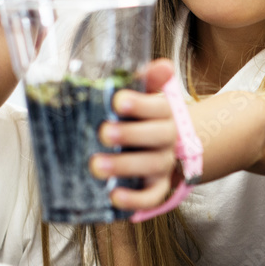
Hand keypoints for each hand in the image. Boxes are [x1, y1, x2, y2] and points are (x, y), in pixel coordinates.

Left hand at [92, 58, 180, 211]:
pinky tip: (114, 196)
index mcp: (163, 112)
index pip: (159, 107)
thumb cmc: (136, 118)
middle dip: (130, 134)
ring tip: (96, 165)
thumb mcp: (140, 96)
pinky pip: (151, 197)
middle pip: (158, 136)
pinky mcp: (156, 187)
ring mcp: (163, 164)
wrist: (153, 146)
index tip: (117, 100)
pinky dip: (135, 200)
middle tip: (103, 132)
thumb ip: (144, 80)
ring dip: (125, 166)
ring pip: (152, 166)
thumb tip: (163, 65)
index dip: (140, 104)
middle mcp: (167, 139)